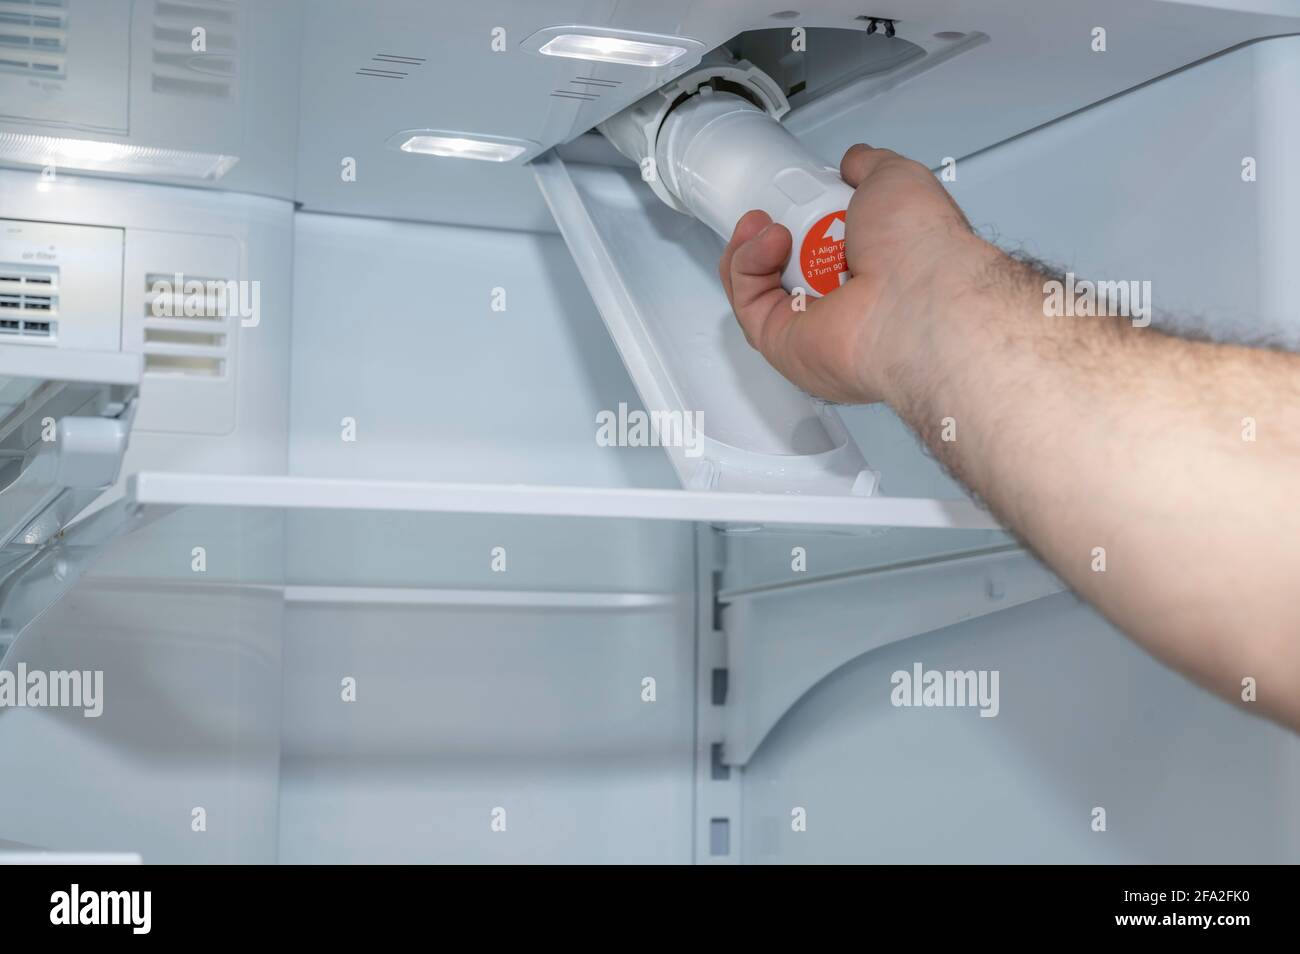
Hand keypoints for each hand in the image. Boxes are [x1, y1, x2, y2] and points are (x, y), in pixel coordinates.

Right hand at [718, 143, 983, 404]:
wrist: (914, 296)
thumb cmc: (917, 245)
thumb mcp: (897, 178)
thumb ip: (870, 167)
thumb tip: (852, 163)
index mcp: (874, 269)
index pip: (824, 249)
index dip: (802, 219)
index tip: (794, 194)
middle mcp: (843, 303)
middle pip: (784, 268)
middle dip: (770, 232)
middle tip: (773, 209)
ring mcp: (810, 327)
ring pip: (758, 287)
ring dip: (752, 248)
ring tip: (769, 223)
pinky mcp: (781, 343)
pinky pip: (747, 304)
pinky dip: (747, 267)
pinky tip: (770, 241)